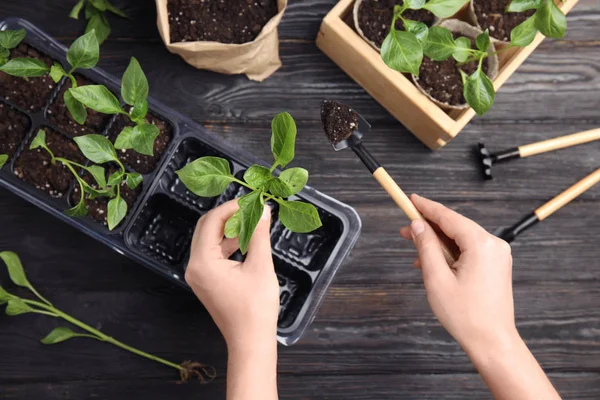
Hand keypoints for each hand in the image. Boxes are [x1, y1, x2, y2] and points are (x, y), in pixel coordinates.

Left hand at [185, 200, 279, 351]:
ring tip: (253, 221)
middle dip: (228, 215)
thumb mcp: (260, 265)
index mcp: (203, 262)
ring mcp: (198, 275)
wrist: (250, 341)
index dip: (231, 207)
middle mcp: (194, 266)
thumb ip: (259, 234)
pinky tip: (248, 239)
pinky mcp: (206, 281)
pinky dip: (228, 244)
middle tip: (251, 207)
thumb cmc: (256, 307)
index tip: (251, 199)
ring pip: (210, 241)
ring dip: (229, 229)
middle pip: (206, 229)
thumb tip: (263, 209)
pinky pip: (214, 254)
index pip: (211, 222)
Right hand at [400, 194, 516, 354]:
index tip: (410, 199)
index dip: (426, 207)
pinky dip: (450, 253)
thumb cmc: (466, 316)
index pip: (448, 217)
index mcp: (481, 245)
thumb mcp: (436, 278)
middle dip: (429, 227)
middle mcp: (493, 244)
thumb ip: (426, 246)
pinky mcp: (495, 265)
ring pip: (460, 238)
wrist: (492, 341)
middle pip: (454, 226)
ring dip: (438, 242)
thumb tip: (417, 226)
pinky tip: (432, 262)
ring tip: (415, 251)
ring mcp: (497, 255)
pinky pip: (468, 250)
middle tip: (405, 229)